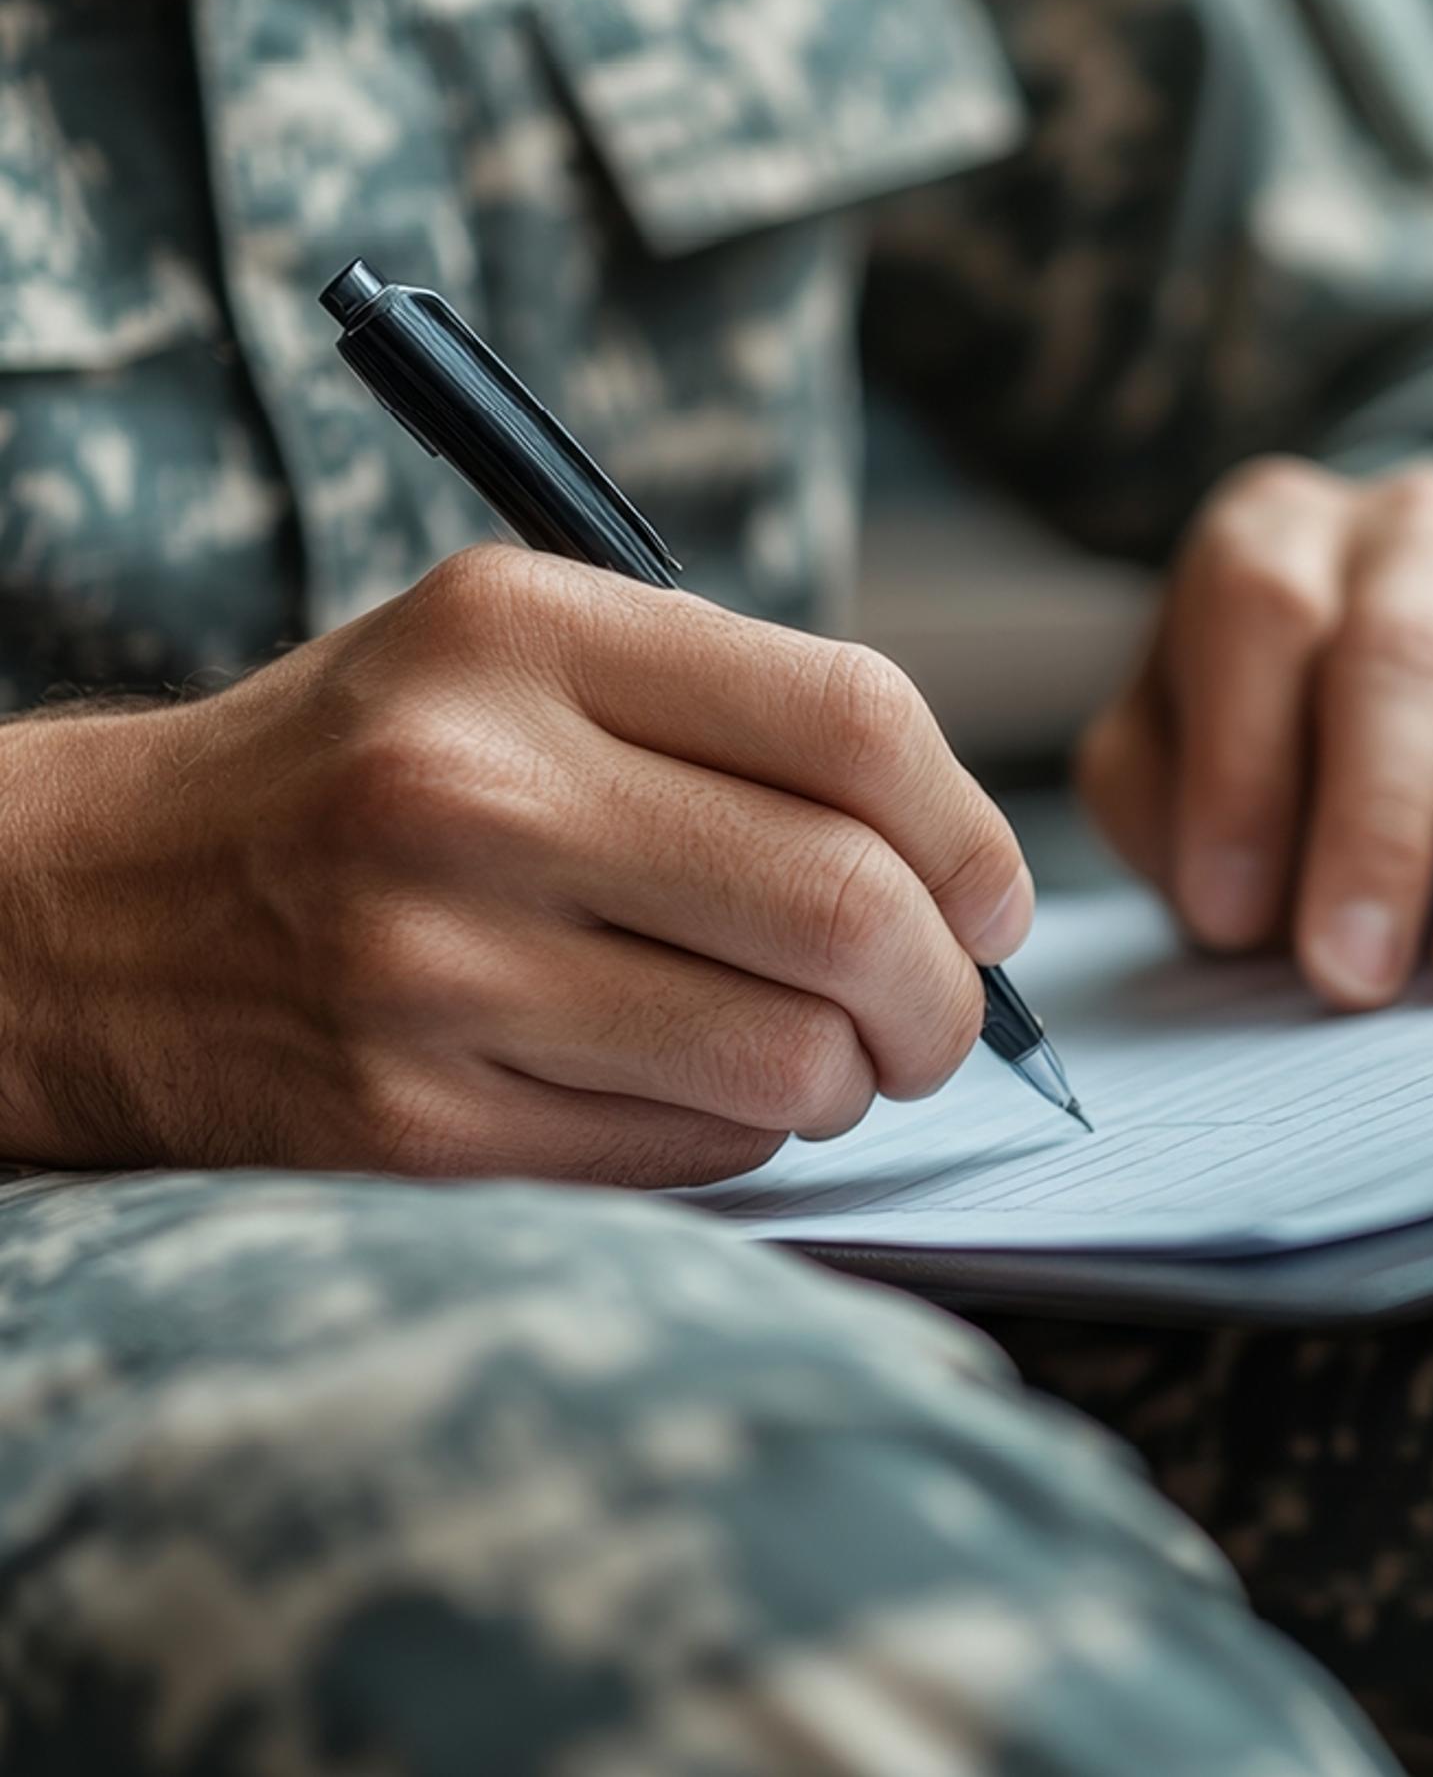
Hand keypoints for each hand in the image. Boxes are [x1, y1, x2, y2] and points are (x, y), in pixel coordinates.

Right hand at [0, 546, 1028, 1182]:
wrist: (76, 915)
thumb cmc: (357, 779)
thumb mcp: (514, 660)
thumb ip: (732, 719)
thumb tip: (966, 865)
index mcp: (521, 630)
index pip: (856, 723)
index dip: (970, 829)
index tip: (988, 896)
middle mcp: (475, 787)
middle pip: (852, 906)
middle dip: (949, 990)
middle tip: (943, 1012)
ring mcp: (434, 968)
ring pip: (793, 1058)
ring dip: (856, 1078)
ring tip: (824, 1057)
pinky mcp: (412, 1126)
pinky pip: (695, 1154)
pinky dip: (747, 1136)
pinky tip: (699, 1092)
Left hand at [1078, 458, 1432, 1007]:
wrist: (1414, 637)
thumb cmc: (1268, 720)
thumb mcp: (1165, 742)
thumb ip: (1162, 806)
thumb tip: (1230, 905)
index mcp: (1272, 536)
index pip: (1265, 618)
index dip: (1247, 770)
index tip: (1235, 919)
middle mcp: (1412, 533)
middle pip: (1407, 661)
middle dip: (1381, 829)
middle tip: (1357, 973)